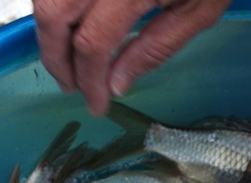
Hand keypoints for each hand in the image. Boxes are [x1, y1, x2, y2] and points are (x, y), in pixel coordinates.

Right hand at [34, 0, 230, 115]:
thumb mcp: (200, 9)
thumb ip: (156, 47)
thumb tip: (115, 83)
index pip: (92, 43)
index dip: (88, 80)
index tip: (95, 104)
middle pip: (53, 14)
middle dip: (55, 57)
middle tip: (70, 85)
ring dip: (50, 28)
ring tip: (70, 57)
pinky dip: (56, 4)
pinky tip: (74, 22)